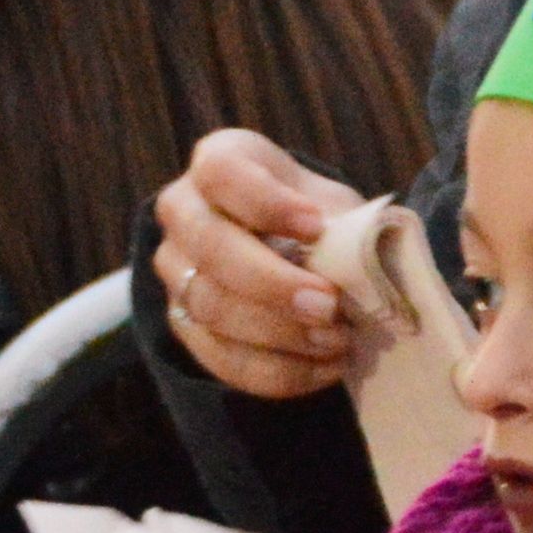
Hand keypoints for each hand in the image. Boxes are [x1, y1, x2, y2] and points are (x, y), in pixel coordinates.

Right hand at [155, 129, 368, 399]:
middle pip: (210, 247)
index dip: (265, 203)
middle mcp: (183, 211)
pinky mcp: (183, 325)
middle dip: (273, 284)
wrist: (296, 254)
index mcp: (219, 161)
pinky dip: (278, 371)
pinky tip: (325, 367)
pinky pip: (221, 358)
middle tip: (329, 305)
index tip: (316, 227)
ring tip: (336, 339)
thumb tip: (357, 272)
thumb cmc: (318, 221)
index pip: (221, 172)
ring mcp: (175, 270)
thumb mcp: (334, 207)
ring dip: (280, 333)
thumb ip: (342, 229)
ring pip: (211, 307)